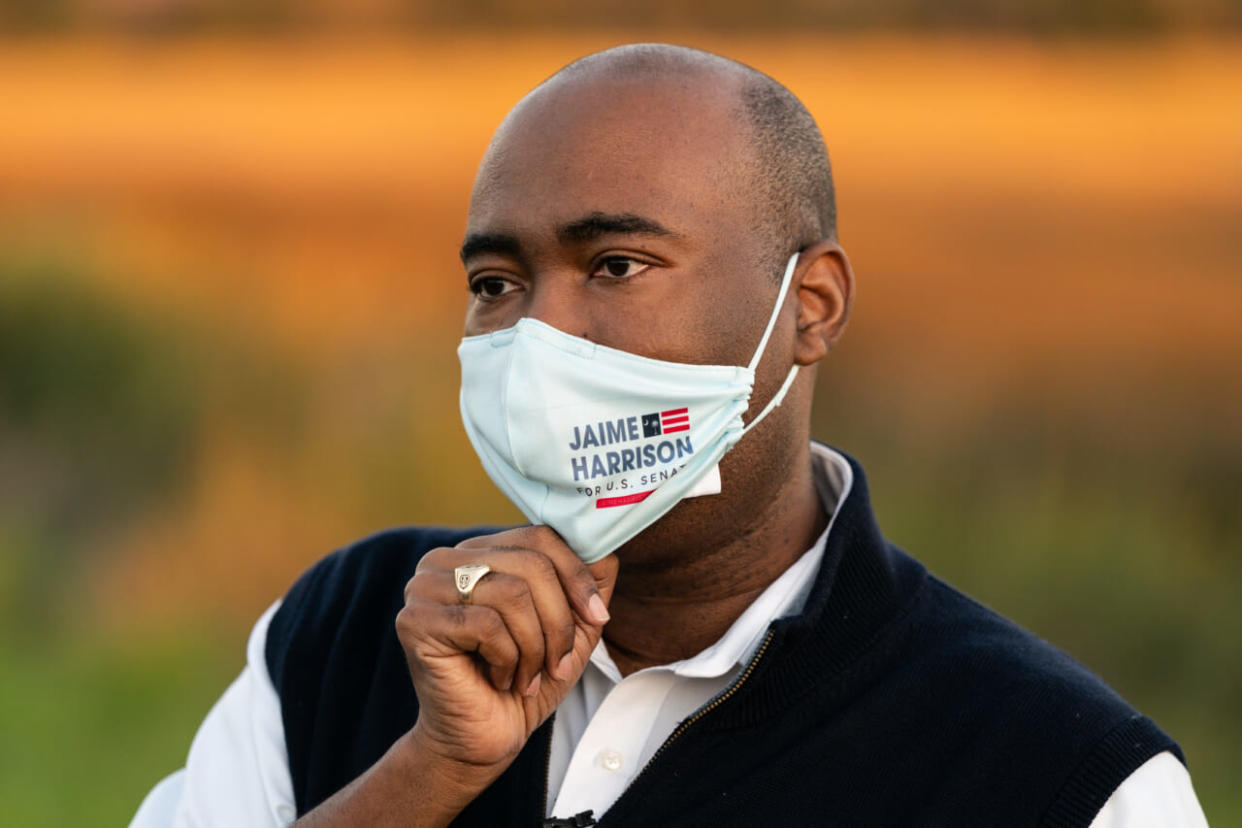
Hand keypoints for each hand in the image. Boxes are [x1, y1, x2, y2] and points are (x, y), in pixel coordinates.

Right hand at [397, 526, 617, 772]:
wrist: (482, 739)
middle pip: (530, 564)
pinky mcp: (415, 620)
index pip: (538, 536)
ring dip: (535, 646)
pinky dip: (508, 659)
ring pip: (512, 593)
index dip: (577, 575)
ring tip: (528, 675)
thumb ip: (588, 585)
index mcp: (478, 552)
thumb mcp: (571, 629)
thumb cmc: (524, 681)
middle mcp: (445, 561)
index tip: (596, 617)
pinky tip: (499, 678)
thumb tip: (605, 550)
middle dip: (559, 621)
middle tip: (559, 663)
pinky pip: (487, 624)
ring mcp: (424, 587)